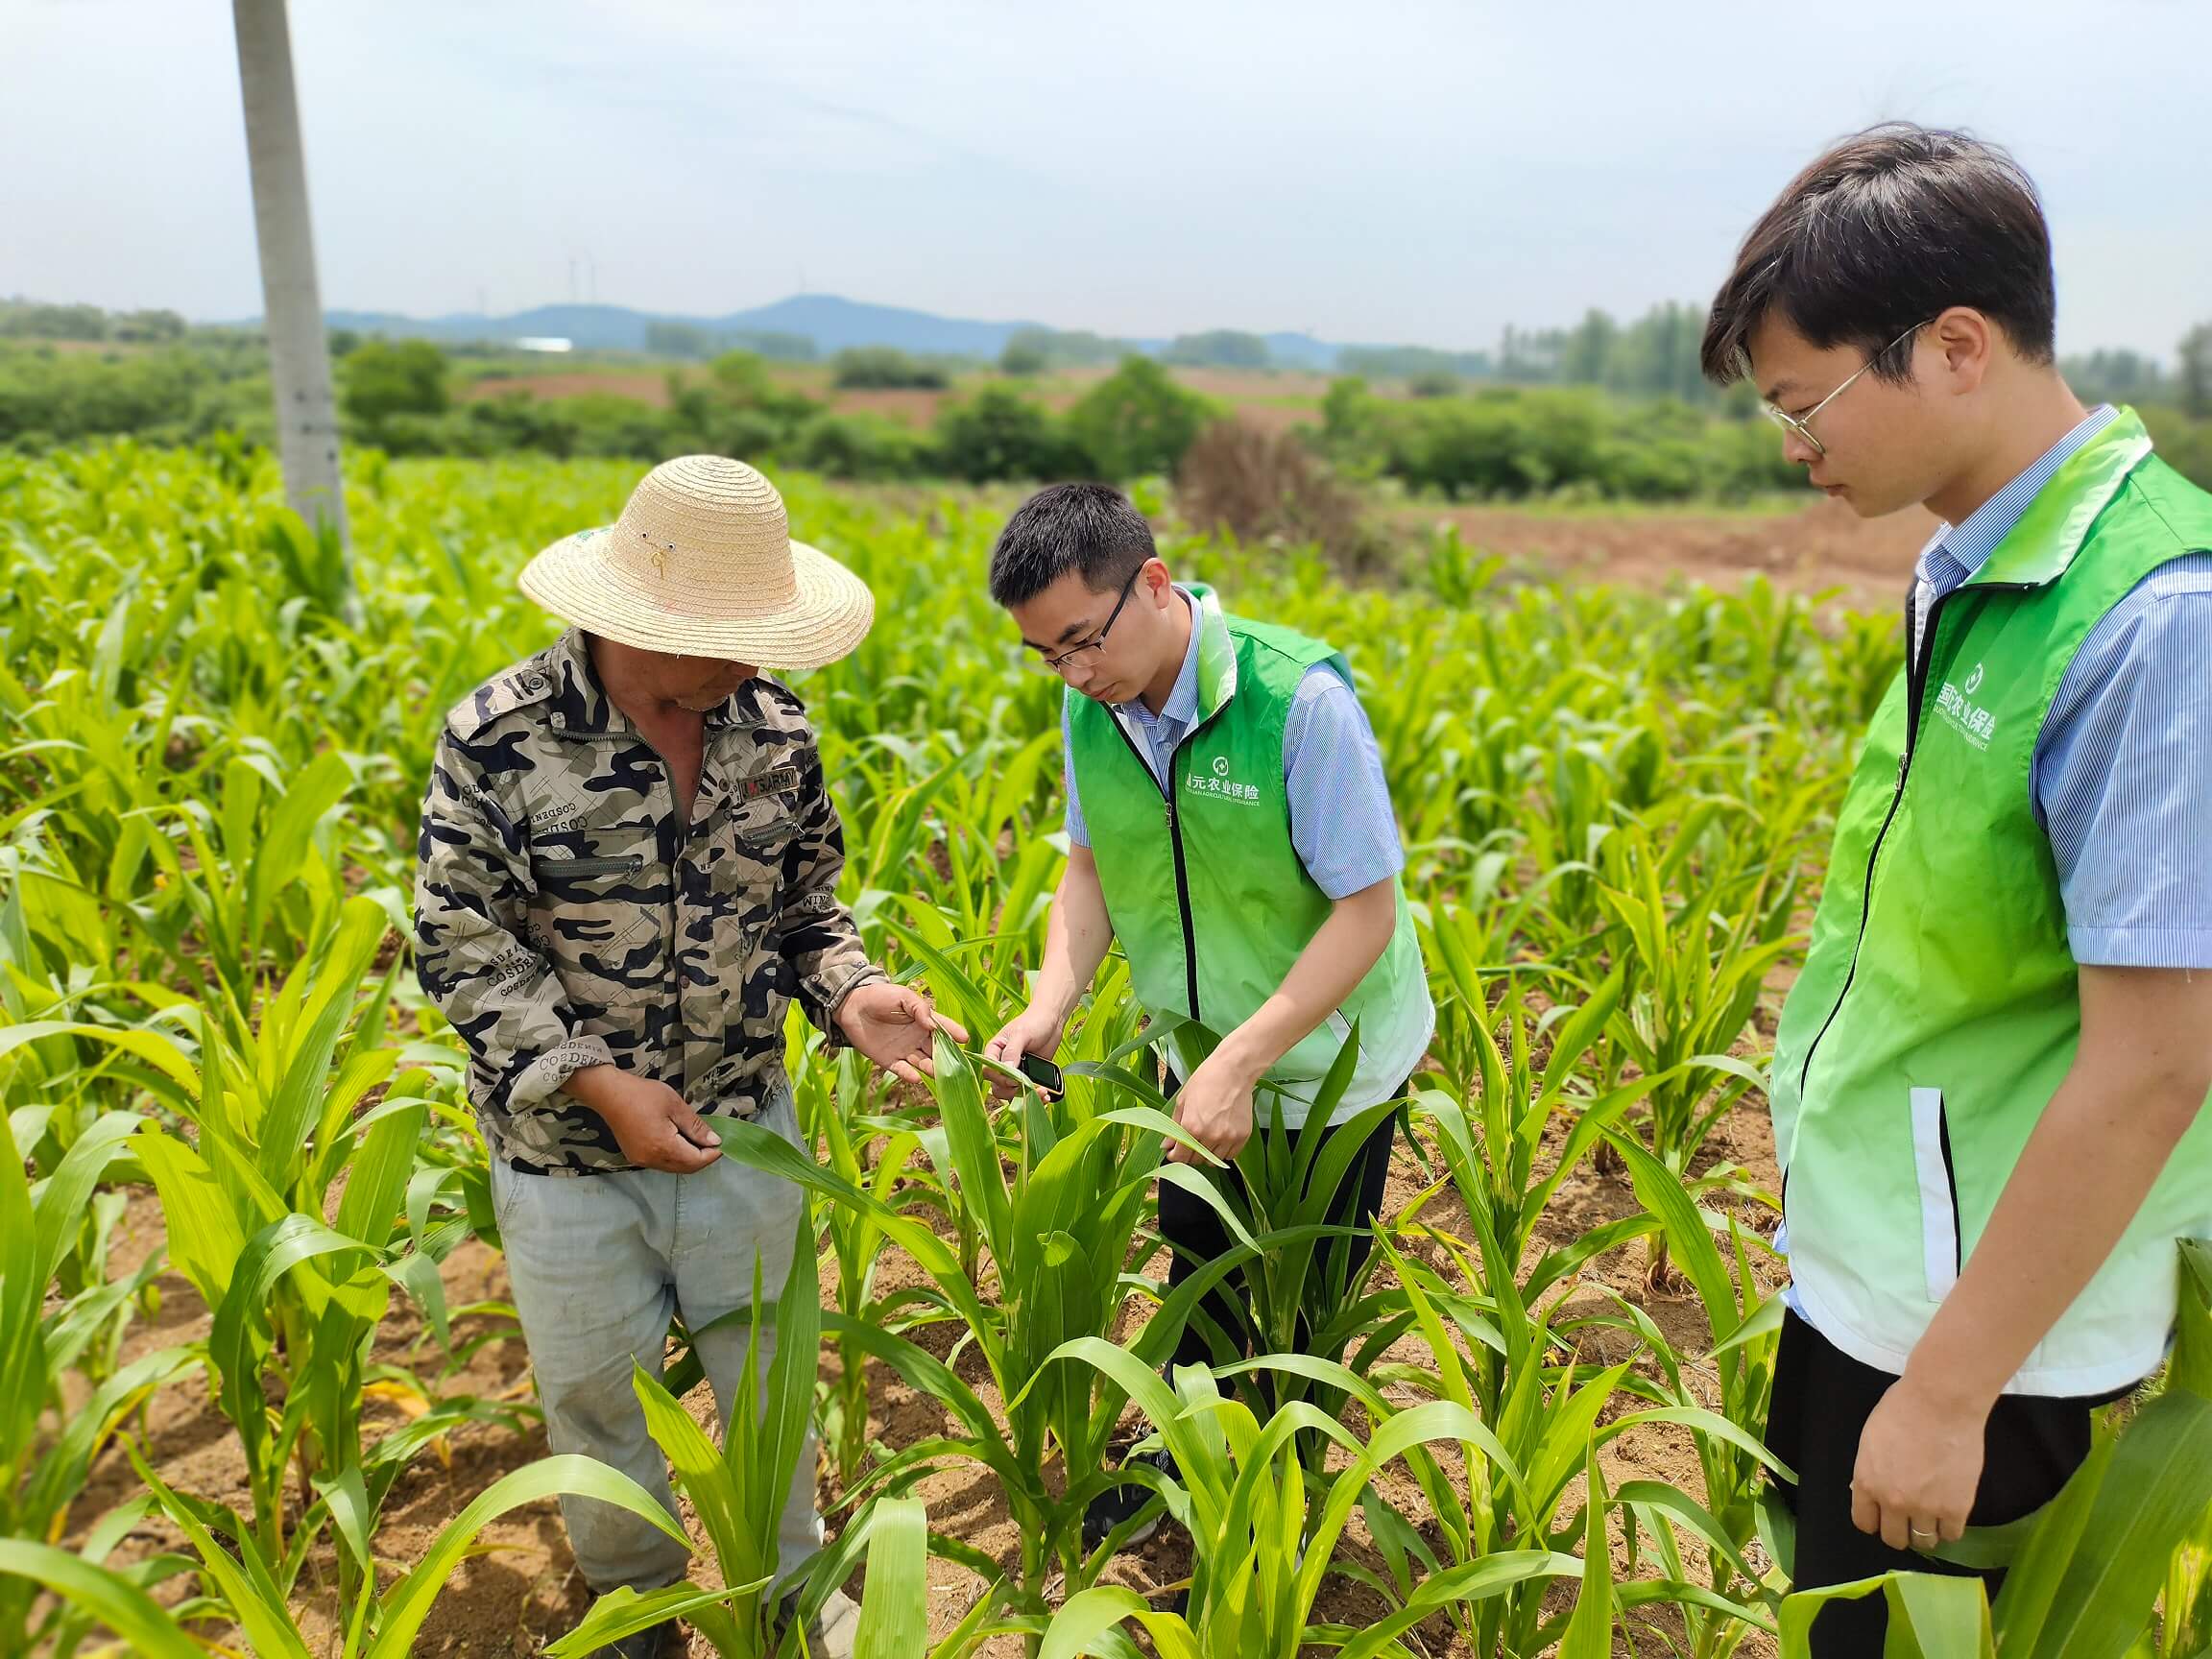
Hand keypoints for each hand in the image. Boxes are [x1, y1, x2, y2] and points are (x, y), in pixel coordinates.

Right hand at [565, 1066, 722, 1173]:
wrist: (609, 1093)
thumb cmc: (643, 1095)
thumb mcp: (675, 1106)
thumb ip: (695, 1126)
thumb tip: (714, 1142)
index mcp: (663, 1147)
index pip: (696, 1161)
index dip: (712, 1154)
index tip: (723, 1143)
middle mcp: (652, 1160)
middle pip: (685, 1168)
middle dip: (702, 1158)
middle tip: (713, 1142)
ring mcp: (641, 1160)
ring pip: (673, 1167)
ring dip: (689, 1158)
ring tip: (698, 1140)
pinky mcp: (635, 1156)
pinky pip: (661, 1163)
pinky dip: (675, 1156)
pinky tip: (679, 1141)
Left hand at [836, 980, 969, 1086]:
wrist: (852, 1006)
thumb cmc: (880, 997)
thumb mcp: (903, 996)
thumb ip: (920, 1009)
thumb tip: (933, 1026)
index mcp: (924, 1021)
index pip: (944, 1029)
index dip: (955, 1033)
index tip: (965, 1039)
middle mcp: (918, 1038)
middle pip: (937, 1050)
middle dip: (947, 1057)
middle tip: (957, 1065)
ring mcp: (905, 1050)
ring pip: (923, 1062)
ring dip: (932, 1069)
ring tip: (939, 1074)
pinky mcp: (889, 1060)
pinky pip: (903, 1070)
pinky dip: (910, 1075)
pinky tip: (917, 1078)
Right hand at [983, 1005, 1067, 1102]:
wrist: (1052, 1021)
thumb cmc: (1033, 1022)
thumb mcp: (1021, 1034)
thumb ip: (1012, 1051)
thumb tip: (1007, 1070)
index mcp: (994, 1052)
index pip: (989, 1071)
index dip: (1000, 1079)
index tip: (1015, 1079)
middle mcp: (1002, 1064)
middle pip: (998, 1087)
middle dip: (1013, 1091)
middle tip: (1030, 1088)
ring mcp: (1015, 1072)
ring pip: (1012, 1093)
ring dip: (1025, 1097)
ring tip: (1043, 1093)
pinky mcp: (1028, 1077)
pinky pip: (1027, 1092)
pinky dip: (1035, 1097)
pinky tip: (1045, 1095)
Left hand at [1165, 1051, 1255, 1165]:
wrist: (1233, 1071)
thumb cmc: (1206, 1081)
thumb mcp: (1183, 1101)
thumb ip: (1174, 1127)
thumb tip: (1166, 1146)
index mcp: (1191, 1127)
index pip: (1180, 1157)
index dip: (1175, 1156)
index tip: (1175, 1152)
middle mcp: (1209, 1136)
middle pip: (1196, 1160)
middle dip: (1190, 1154)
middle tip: (1191, 1141)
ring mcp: (1227, 1137)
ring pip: (1213, 1160)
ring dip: (1207, 1154)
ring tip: (1207, 1137)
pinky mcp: (1242, 1136)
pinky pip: (1230, 1155)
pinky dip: (1223, 1151)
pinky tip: (1220, 1137)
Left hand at [1850, 1372, 1987, 1552]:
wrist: (1941, 1403)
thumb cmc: (1902, 1409)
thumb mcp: (1871, 1439)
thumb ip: (1871, 1469)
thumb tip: (1871, 1488)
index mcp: (1866, 1482)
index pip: (1864, 1522)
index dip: (1875, 1521)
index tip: (1884, 1516)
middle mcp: (1892, 1502)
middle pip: (1894, 1538)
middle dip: (1900, 1530)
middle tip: (1910, 1518)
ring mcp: (1925, 1508)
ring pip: (1923, 1541)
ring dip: (1926, 1531)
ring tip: (1933, 1516)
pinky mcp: (1956, 1509)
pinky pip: (1951, 1535)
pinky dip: (1950, 1527)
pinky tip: (1950, 1513)